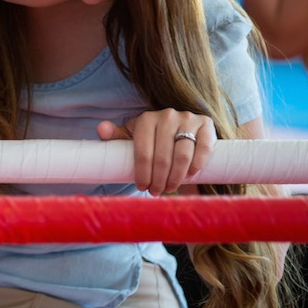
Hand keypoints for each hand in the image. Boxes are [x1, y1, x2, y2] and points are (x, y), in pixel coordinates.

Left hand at [97, 109, 215, 195]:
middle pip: (162, 157)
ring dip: (176, 177)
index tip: (142, 187)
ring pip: (182, 155)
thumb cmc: (151, 138)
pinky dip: (196, 165)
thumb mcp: (132, 137)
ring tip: (170, 188)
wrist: (180, 132)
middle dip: (158, 179)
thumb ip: (116, 136)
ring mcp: (188, 118)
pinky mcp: (206, 124)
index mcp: (146, 119)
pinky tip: (189, 176)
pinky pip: (202, 148)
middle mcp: (167, 115)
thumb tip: (101, 128)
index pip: (143, 151)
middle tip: (156, 192)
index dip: (142, 173)